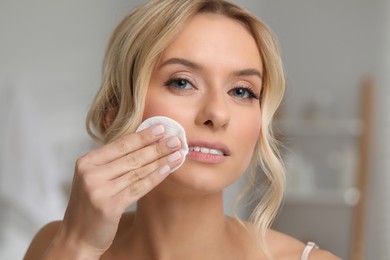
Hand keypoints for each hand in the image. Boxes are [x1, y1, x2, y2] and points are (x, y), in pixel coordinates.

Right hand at [50, 125, 182, 257]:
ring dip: (161, 161)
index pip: (121, 144)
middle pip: (131, 157)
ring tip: (178, 153)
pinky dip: (155, 177)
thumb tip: (144, 144)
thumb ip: (113, 163)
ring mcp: (98, 190)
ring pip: (137, 171)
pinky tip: (167, 170)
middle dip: (157, 147)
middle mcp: (90, 174)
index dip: (143, 136)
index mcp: (86, 162)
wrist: (77, 236)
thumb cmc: (90, 205)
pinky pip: (138, 188)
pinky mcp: (109, 206)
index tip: (161, 129)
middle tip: (176, 139)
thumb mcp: (94, 178)